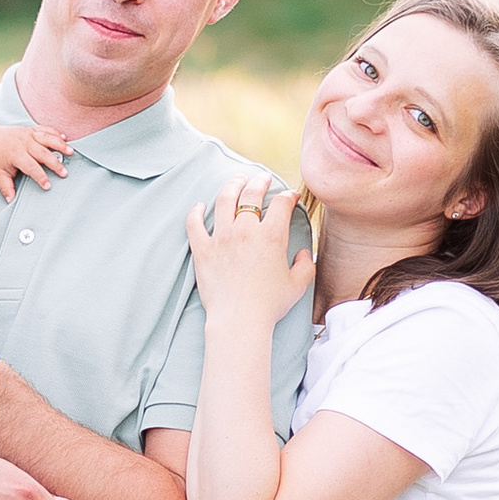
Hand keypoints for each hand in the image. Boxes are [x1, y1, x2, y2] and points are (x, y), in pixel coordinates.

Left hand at [0, 121, 69, 201]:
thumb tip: (10, 200)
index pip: (31, 167)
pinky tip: (65, 139)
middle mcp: (23, 143)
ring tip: (71, 152)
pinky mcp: (30, 129)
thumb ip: (5, 187)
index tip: (48, 186)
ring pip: (47, 138)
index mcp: (15, 154)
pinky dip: (55, 133)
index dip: (40, 177)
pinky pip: (45, 129)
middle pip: (43, 153)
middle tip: (65, 173)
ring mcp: (28, 134)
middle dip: (55, 163)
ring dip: (60, 145)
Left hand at [185, 173, 314, 326]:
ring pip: (224, 201)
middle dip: (260, 182)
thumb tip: (302, 254)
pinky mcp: (202, 250)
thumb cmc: (270, 305)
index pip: (281, 204)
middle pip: (251, 194)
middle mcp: (245, 230)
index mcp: (271, 236)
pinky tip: (199, 206)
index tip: (290, 197)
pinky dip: (195, 212)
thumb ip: (304, 265)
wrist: (239, 320)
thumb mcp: (298, 285)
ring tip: (236, 181)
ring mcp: (221, 238)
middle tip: (263, 179)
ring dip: (232, 186)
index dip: (288, 196)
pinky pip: (194, 224)